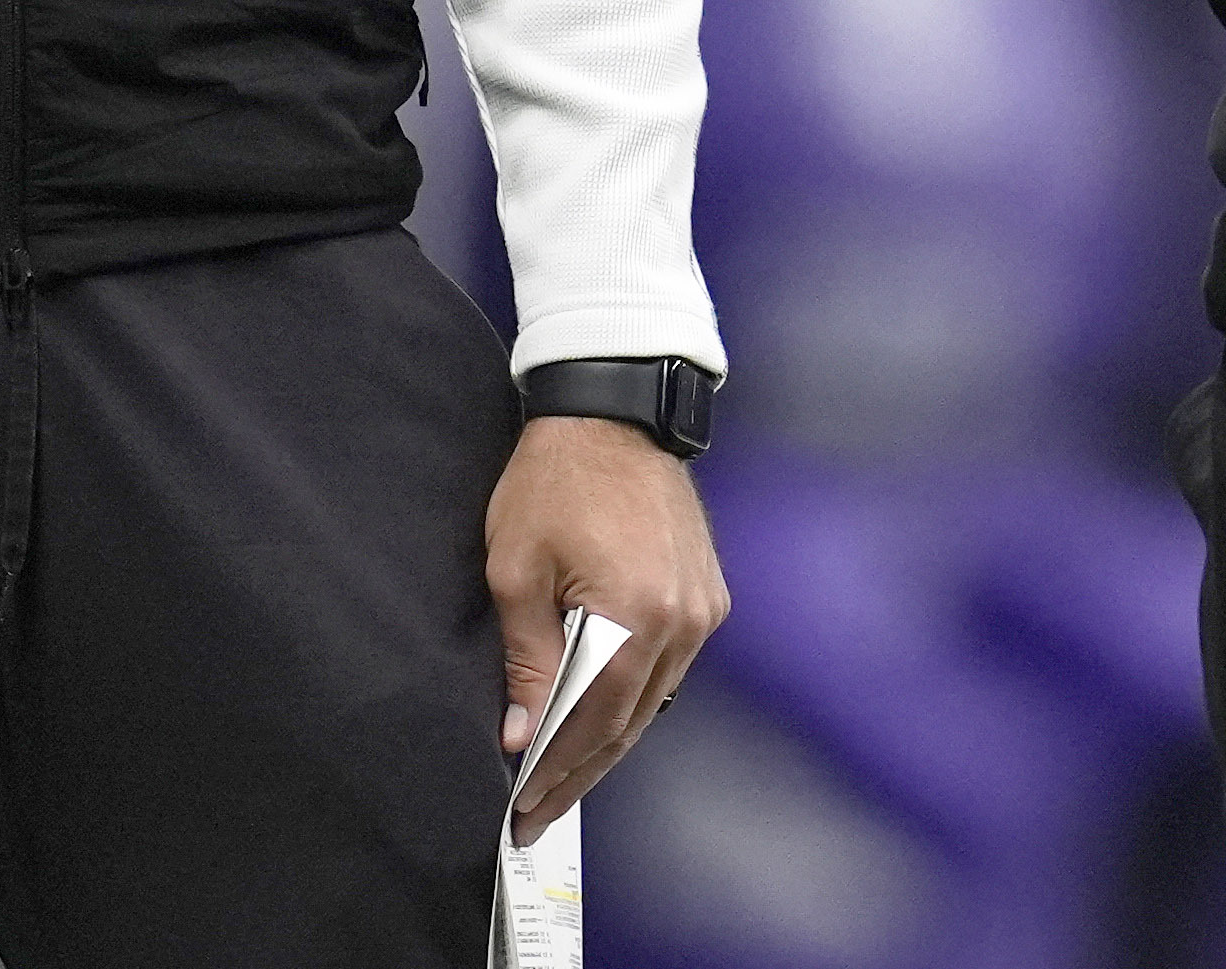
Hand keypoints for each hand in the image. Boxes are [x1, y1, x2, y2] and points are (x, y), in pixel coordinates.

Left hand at [485, 413, 727, 842]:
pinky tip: (598, 715)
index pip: (594, 725)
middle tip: (538, 811)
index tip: (524, 811)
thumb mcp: (518, 570)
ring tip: (560, 774)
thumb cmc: (555, 481)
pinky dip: (632, 697)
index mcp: (636, 617)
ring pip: (652, 701)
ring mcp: (703, 610)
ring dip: (606, 739)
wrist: (611, 414)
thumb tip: (522, 734)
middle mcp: (684, 623)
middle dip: (579, 773)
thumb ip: (527, 659)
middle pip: (629, 724)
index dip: (556, 774)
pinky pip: (668, 668)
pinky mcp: (707, 595)